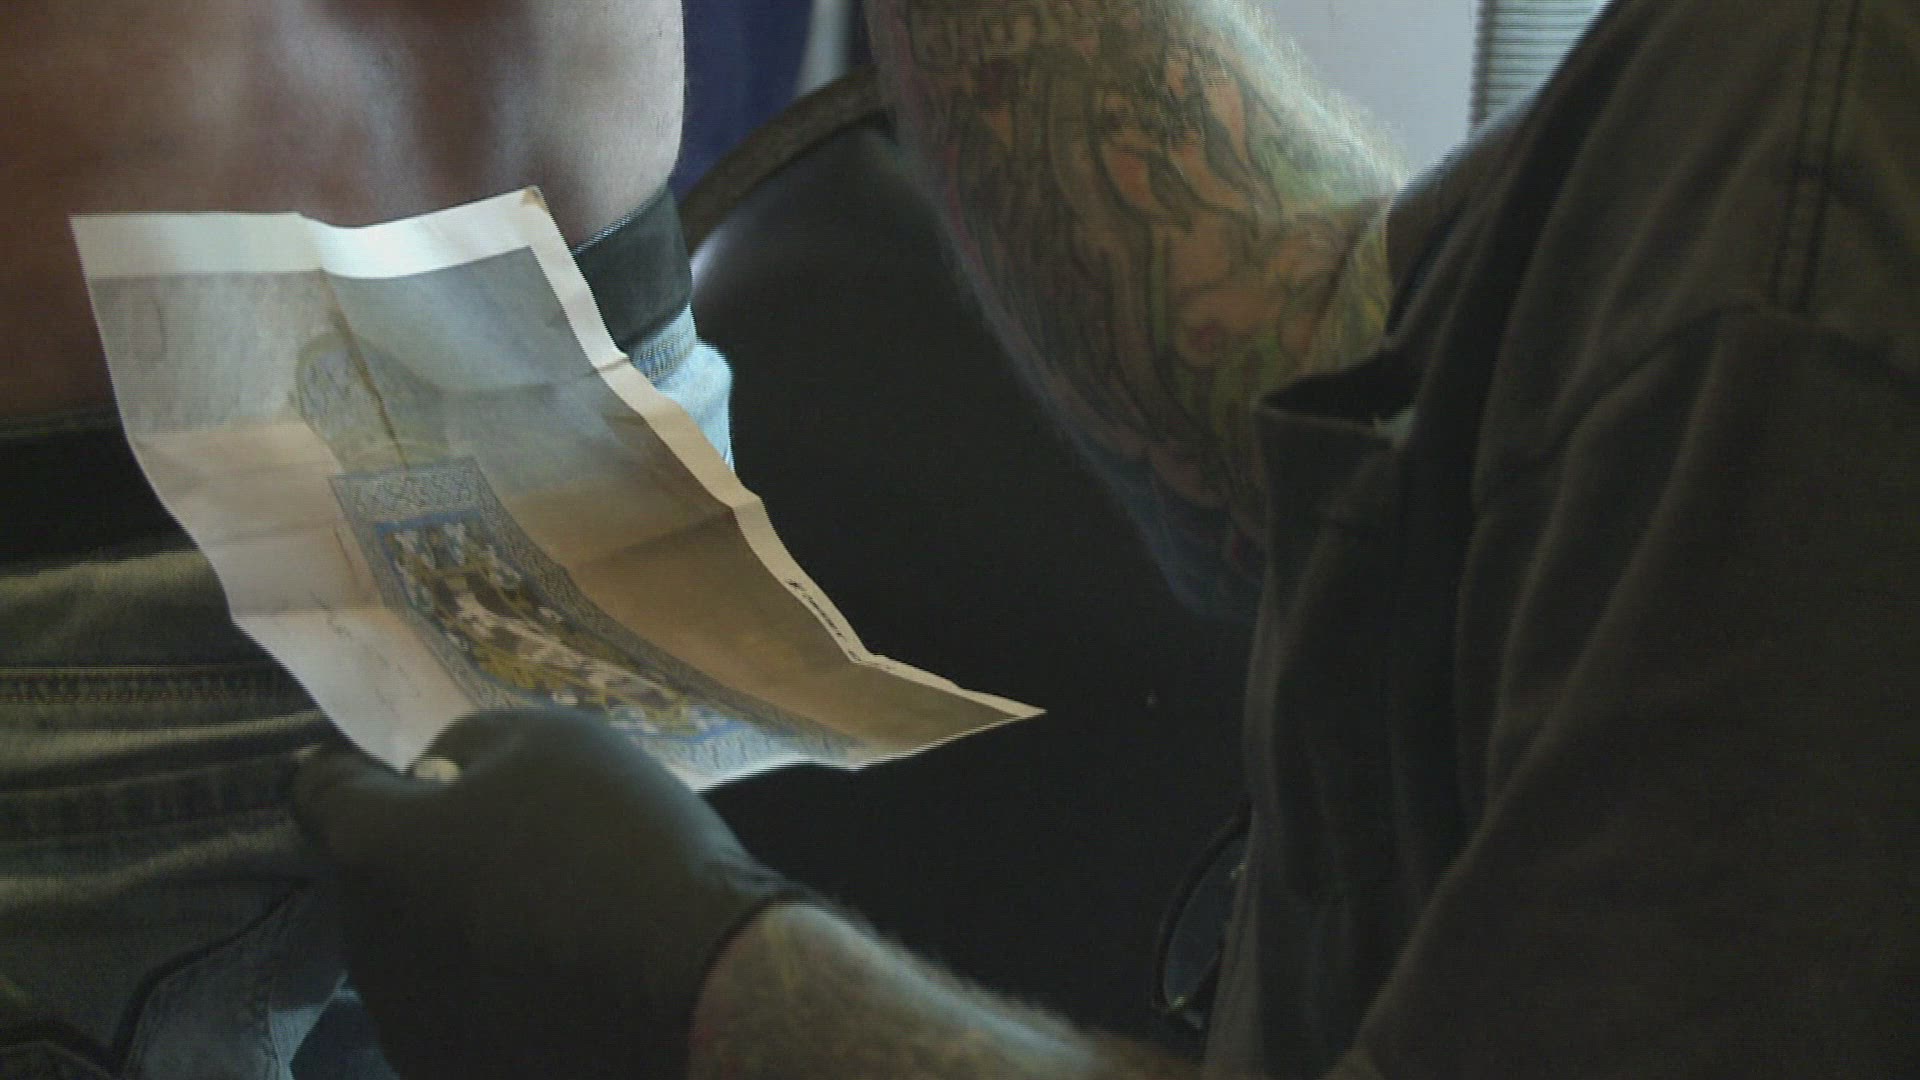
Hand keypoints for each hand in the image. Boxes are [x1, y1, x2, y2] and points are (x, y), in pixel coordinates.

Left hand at [293, 708, 801, 1079]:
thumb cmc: (616, 841)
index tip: (393, 768)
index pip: (318, 791)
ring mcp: (407, 1022)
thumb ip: (471, 745)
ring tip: (544, 920)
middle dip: (422, 856)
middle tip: (507, 845)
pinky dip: (491, 993)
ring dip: (454, 929)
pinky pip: (457, 1014)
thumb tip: (441, 774)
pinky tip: (558, 981)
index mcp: (373, 848)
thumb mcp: (551, 740)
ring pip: (412, 953)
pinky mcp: (451, 1072)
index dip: (353, 770)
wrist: (693, 985)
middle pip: (374, 879)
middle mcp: (365, 944)